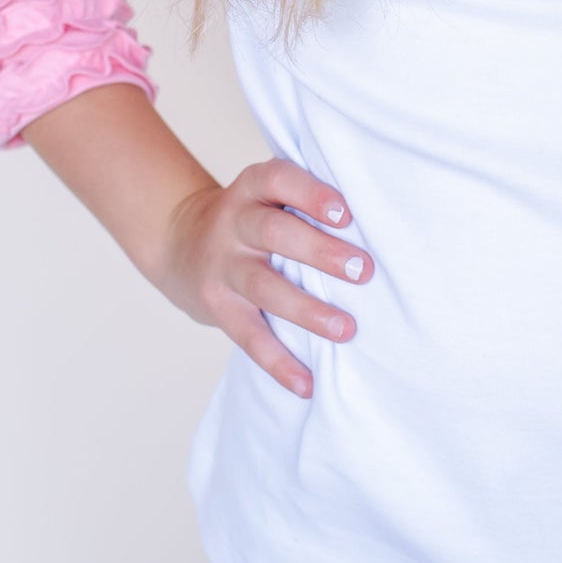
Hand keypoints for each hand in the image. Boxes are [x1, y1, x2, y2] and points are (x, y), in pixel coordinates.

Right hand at [157, 156, 371, 398]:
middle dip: (320, 252)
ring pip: (265, 287)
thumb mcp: (268, 195)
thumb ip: (308, 201)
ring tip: (346, 329)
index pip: (278, 180)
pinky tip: (307, 383)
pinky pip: (249, 336)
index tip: (345, 214)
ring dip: (307, 311)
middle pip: (274, 233)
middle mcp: (234, 222)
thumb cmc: (253, 217)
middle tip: (364, 271)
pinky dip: (279, 363)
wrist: (180, 243)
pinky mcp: (217, 306)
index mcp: (253, 188)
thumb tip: (382, 225)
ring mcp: (223, 265)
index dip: (310, 195)